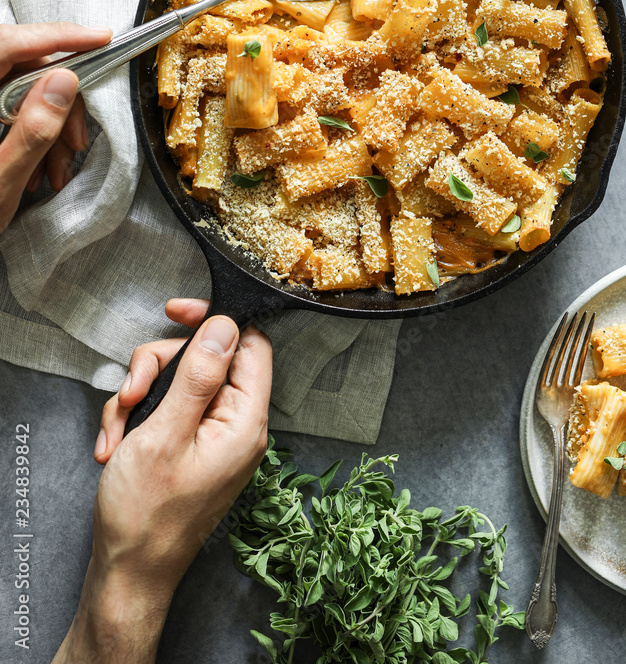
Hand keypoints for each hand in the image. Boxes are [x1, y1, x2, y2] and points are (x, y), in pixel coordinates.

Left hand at [0, 21, 111, 231]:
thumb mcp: (2, 179)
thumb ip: (33, 129)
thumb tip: (65, 81)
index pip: (8, 43)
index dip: (57, 37)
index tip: (99, 37)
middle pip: (21, 69)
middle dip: (60, 104)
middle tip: (75, 141)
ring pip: (21, 92)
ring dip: (49, 129)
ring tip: (56, 171)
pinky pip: (11, 111)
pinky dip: (33, 136)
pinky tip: (39, 169)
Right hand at [52, 300, 271, 663]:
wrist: (128, 572)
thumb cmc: (146, 516)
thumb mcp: (164, 434)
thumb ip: (197, 377)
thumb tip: (224, 326)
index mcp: (244, 421)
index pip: (249, 345)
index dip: (215, 321)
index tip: (177, 312)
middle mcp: (236, 425)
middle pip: (205, 359)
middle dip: (158, 368)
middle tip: (131, 393)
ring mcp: (212, 436)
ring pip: (178, 382)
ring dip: (139, 397)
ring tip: (118, 432)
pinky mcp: (191, 445)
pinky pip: (167, 409)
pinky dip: (137, 420)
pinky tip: (117, 446)